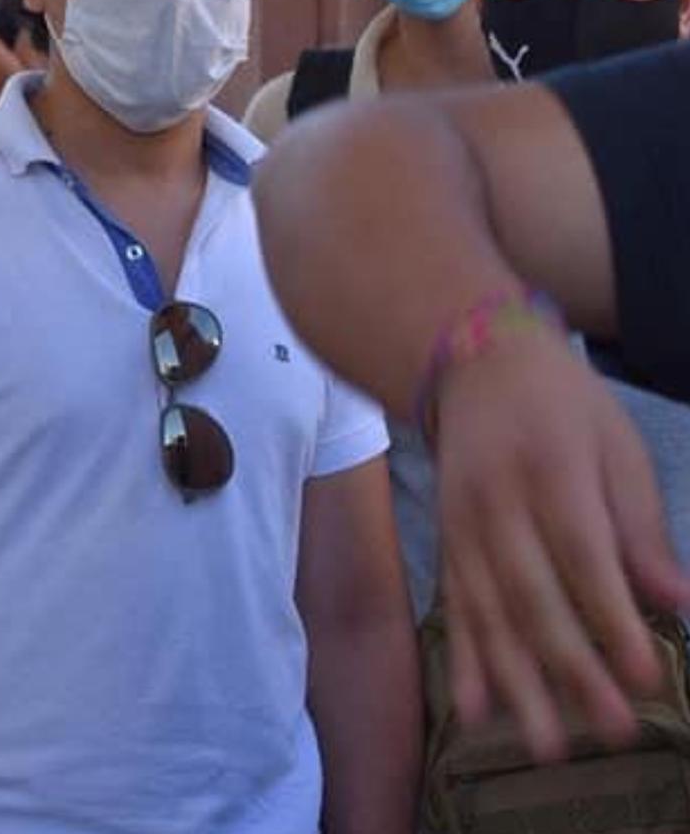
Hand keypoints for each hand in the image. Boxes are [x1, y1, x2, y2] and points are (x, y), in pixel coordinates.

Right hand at [436, 330, 689, 760]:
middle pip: (533, 595)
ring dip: (517, 684)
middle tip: (612, 732)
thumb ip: (640, 524)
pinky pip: (454, 608)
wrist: (475, 364)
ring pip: (488, 613)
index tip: (648, 678)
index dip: (612, 619)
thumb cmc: (562, 402)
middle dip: (571, 668)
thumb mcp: (615, 443)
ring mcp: (461, 525)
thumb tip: (676, 599)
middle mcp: (497, 502)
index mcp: (550, 469)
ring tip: (547, 747)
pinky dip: (464, 661)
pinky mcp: (444, 543)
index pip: (584, 555)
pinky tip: (476, 711)